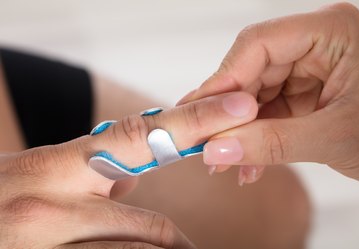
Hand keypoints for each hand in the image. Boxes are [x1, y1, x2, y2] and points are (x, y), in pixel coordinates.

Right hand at [0, 91, 256, 247]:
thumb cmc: (1, 200)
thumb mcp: (38, 177)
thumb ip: (88, 172)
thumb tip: (131, 175)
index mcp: (54, 168)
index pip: (140, 135)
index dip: (195, 121)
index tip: (237, 108)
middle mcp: (50, 206)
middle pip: (153, 227)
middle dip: (176, 239)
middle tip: (186, 242)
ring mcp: (49, 246)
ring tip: (158, 246)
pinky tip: (122, 247)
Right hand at [178, 3, 358, 185]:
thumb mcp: (335, 138)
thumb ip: (271, 143)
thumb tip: (216, 149)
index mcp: (330, 32)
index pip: (258, 44)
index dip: (223, 81)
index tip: (202, 115)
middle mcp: (314, 43)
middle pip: (250, 70)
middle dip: (229, 113)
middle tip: (207, 146)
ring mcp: (307, 68)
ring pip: (253, 94)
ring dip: (239, 131)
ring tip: (225, 162)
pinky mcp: (303, 91)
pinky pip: (266, 110)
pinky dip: (255, 137)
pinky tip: (247, 163)